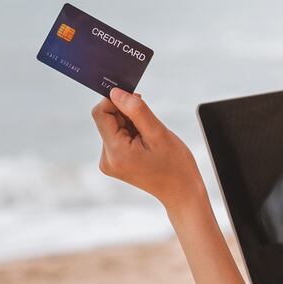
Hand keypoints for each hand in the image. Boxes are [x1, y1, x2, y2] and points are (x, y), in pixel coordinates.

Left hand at [91, 87, 204, 208]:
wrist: (181, 191)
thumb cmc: (175, 164)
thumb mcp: (158, 132)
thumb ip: (135, 110)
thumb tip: (115, 92)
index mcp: (115, 152)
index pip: (101, 113)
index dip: (117, 101)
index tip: (137, 102)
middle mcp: (106, 159)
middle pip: (107, 119)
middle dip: (127, 115)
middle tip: (149, 127)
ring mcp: (109, 163)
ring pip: (113, 127)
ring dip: (131, 125)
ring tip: (149, 139)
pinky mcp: (114, 162)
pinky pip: (117, 137)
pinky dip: (131, 133)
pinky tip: (145, 144)